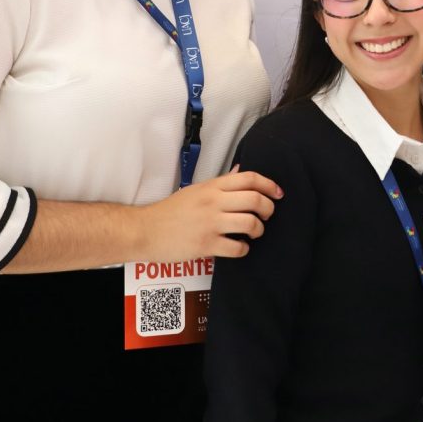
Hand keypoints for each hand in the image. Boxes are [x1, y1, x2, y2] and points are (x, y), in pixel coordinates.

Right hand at [137, 169, 282, 260]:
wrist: (144, 231)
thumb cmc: (169, 212)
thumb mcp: (196, 190)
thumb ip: (220, 183)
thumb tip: (241, 172)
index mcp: (211, 187)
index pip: (249, 178)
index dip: (269, 185)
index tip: (278, 193)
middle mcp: (213, 202)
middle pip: (255, 200)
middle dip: (269, 209)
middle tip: (268, 215)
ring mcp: (210, 223)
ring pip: (250, 223)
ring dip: (258, 230)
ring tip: (254, 233)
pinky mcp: (206, 244)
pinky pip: (237, 247)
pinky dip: (244, 249)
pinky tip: (239, 247)